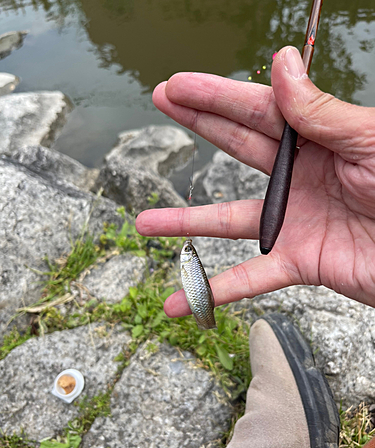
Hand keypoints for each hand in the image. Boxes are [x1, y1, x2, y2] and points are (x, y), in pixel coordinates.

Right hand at [136, 46, 374, 317]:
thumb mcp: (371, 141)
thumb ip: (320, 112)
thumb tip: (282, 64)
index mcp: (320, 140)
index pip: (258, 111)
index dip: (216, 96)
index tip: (178, 85)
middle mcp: (302, 177)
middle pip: (238, 147)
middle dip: (198, 123)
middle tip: (162, 100)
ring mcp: (296, 221)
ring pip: (230, 220)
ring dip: (186, 224)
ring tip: (144, 223)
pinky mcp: (300, 261)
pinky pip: (252, 277)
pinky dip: (219, 290)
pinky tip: (183, 299)